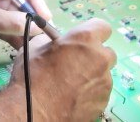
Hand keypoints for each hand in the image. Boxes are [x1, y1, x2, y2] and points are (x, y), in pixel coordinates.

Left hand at [0, 0, 51, 48]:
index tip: (42, 19)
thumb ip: (14, 23)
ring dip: (26, 30)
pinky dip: (15, 37)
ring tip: (34, 46)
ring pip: (19, 17)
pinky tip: (22, 49)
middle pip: (27, 2)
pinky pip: (9, 28)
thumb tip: (38, 28)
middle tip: (41, 36)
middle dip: (34, 18)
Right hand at [0, 19, 116, 120]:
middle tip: (77, 64)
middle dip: (95, 56)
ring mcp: (105, 82)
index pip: (102, 27)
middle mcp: (100, 58)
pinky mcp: (103, 102)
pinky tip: (74, 98)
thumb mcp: (34, 49)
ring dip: (93, 76)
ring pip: (104, 74)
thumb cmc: (32, 76)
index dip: (92, 32)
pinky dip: (91, 93)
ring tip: (72, 85)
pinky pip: (100, 92)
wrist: (34, 112)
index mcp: (85, 39)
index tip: (83, 40)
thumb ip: (51, 42)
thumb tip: (55, 43)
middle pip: (107, 53)